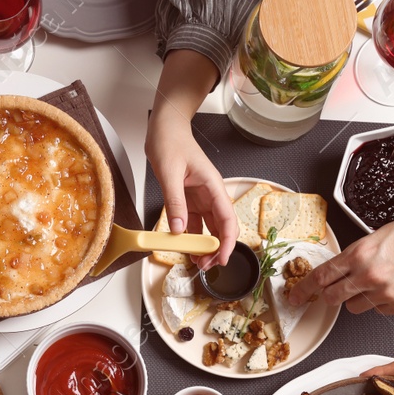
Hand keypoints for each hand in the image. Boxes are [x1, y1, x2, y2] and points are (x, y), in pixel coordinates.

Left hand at [145, 105, 234, 270]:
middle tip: (204, 266)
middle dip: (215, 249)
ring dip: (203, 246)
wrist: (165, 128)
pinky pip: (193, 223)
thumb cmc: (171, 142)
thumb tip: (179, 230)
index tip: (221, 259)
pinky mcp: (189, 200)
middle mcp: (211, 195)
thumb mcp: (170, 173)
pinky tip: (184, 247)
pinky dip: (190, 236)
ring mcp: (201, 198)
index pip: (227, 220)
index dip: (227, 242)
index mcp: (213, 186)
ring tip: (195, 261)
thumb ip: (175, 202)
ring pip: (208, 228)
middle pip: (220, 228)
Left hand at [291, 201, 393, 313]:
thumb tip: (346, 265)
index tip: (296, 295)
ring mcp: (386, 294)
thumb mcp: (384, 233)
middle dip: (329, 296)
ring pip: (356, 307)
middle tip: (330, 293)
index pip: (321, 276)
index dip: (304, 288)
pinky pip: (380, 310)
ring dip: (359, 298)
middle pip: (333, 297)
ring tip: (378, 281)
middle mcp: (370, 276)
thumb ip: (361, 252)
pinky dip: (382, 302)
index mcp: (361, 253)